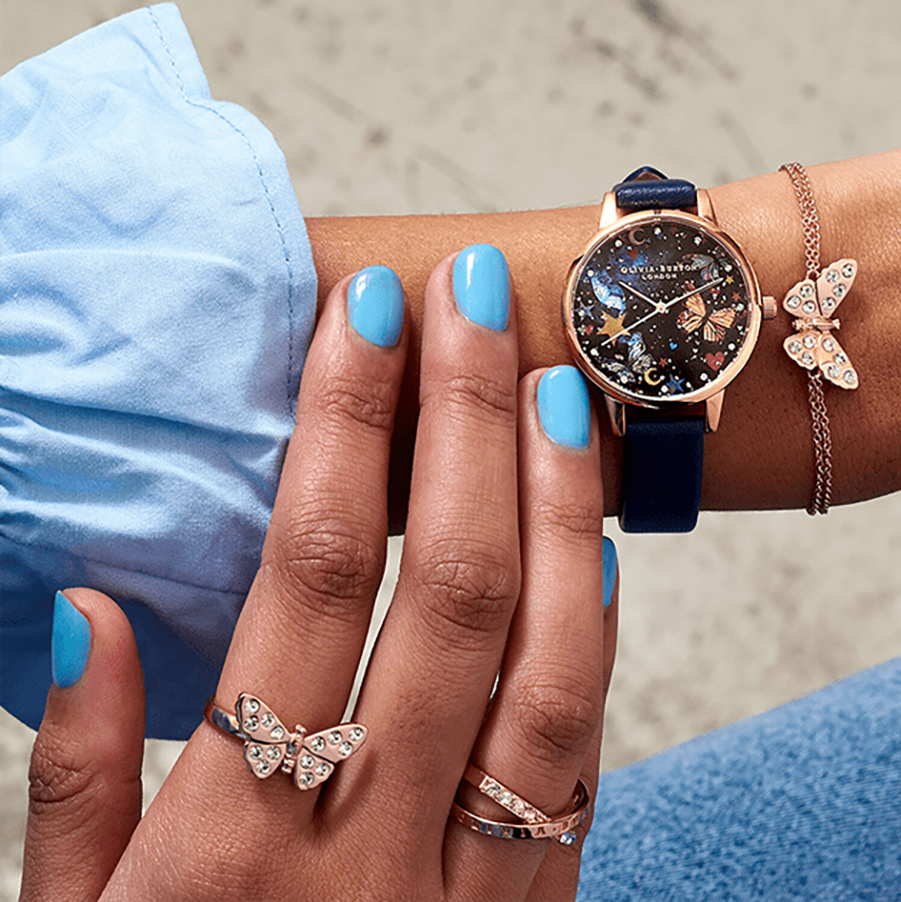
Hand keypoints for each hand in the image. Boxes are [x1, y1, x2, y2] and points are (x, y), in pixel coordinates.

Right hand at [20, 246, 617, 901]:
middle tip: (471, 297)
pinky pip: (582, 750)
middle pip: (447, 584)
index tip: (365, 312)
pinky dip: (592, 628)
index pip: (308, 572)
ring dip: (557, 502)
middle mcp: (374, 852)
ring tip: (555, 383)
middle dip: (464, 418)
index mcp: (232, 852)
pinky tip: (590, 534)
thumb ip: (69, 782)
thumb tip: (88, 609)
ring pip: (548, 655)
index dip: (345, 423)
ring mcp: (478, 888)